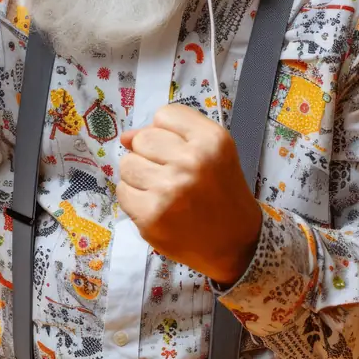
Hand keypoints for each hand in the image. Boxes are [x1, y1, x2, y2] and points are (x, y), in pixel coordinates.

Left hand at [118, 103, 262, 284]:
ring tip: (163, 191)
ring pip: (127, 164)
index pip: (165, 115)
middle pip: (142, 139)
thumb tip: (125, 137)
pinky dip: (134, 199)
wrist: (236, 244)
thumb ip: (171, 135)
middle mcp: (192, 161)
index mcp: (212, 140)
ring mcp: (170, 190)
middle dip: (150, 155)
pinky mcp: (152, 216)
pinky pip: (122, 192)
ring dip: (139, 177)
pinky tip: (156, 207)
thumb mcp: (212, 152)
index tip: (179, 151)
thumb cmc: (222, 193)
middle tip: (172, 176)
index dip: (166, 133)